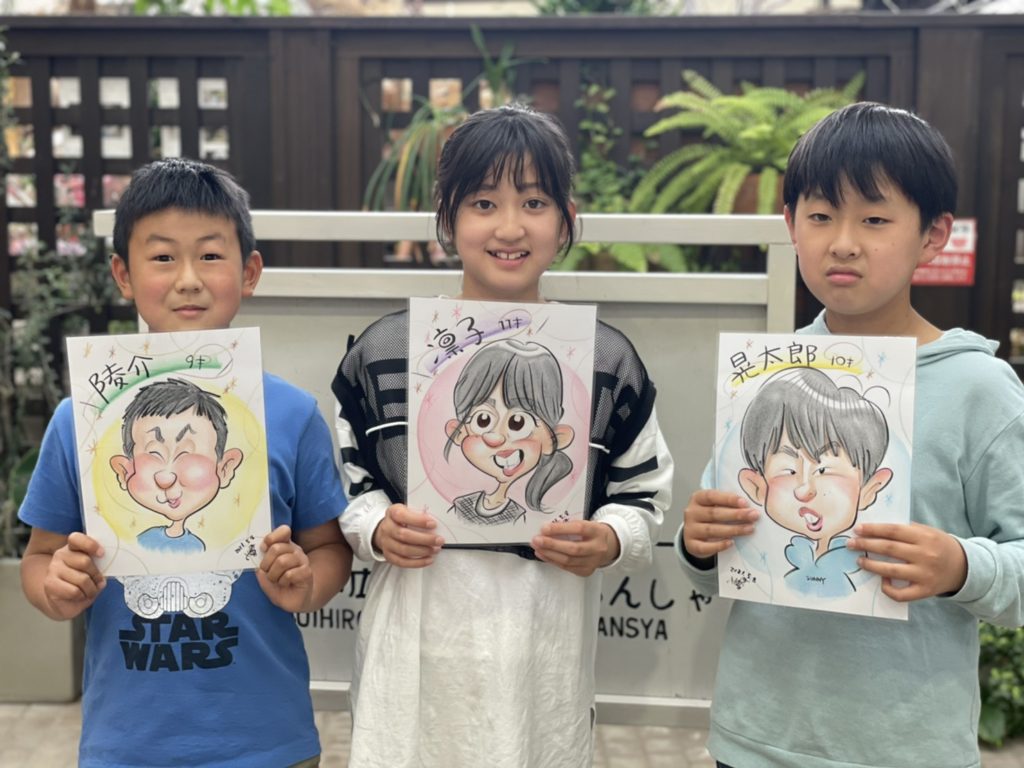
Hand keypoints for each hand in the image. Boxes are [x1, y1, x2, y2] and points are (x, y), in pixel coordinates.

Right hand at [43, 532, 105, 619]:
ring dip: (91, 589)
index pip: (77, 539)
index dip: (90, 545)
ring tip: (89, 591)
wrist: (64, 599)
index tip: (101, 554)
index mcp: (73, 547)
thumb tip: (102, 574)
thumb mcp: (93, 570)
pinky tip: (79, 596)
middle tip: (98, 582)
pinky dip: (82, 596)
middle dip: (96, 575)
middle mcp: (61, 555)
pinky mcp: (50, 584)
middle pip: (85, 562)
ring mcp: (53, 569)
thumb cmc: (83, 582)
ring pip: (82, 579)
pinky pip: (74, 591)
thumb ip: (99, 566)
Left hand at [257, 525, 313, 611]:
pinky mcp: (307, 572)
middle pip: (277, 548)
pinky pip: (290, 574)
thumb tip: (260, 554)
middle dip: (266, 564)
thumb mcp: (265, 573)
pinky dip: (283, 582)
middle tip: (267, 573)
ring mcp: (302, 560)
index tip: (263, 549)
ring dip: (274, 575)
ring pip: (282, 561)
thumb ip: (261, 562)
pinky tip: (286, 584)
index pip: (284, 531)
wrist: (294, 599)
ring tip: (276, 581)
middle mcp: (295, 550)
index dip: (271, 538)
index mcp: (285, 546)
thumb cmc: (278, 584)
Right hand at [372, 504, 442, 568]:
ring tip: (435, 549)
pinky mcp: (389, 556)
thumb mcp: (408, 511)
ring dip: (423, 551)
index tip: (433, 524)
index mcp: (392, 513)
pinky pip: (402, 562)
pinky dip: (417, 562)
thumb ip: (419, 514)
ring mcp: (386, 543)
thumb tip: (436, 525)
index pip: (402, 515)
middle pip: (404, 535)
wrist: (387, 529)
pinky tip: (429, 559)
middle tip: (439, 540)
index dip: (418, 520)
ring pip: (404, 550)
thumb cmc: (402, 519)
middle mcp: (387, 528)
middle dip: (424, 539)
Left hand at [531, 520, 619, 576]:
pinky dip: (553, 561)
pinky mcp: (586, 571)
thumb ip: (571, 526)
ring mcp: (593, 562)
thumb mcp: (587, 524)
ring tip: (537, 547)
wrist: (610, 546)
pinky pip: (567, 568)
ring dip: (549, 554)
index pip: (579, 529)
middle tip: (537, 540)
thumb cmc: (593, 533)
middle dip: (552, 544)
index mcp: (598, 531)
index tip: (545, 528)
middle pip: (573, 548)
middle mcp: (597, 548)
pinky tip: (544, 555)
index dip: (560, 529)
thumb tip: (548, 529)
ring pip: (568, 561)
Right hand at [682, 489, 758, 558]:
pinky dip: (719, 545)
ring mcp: (690, 529)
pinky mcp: (691, 545)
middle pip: (714, 513)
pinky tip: (731, 543)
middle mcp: (691, 513)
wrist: (696, 534)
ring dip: (733, 529)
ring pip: (712, 530)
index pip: (712, 496)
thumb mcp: (715, 505)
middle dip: (736, 515)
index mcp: (697, 498)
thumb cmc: (711, 516)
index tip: (745, 503)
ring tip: (750, 529)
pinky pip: (705, 547)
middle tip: (753, 516)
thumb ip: (728, 504)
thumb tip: (749, 507)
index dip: (728, 499)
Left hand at [847, 522, 967, 601]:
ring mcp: (924, 574)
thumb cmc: (940, 546)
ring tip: (860, 560)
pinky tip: (882, 581)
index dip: (873, 530)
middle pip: (889, 549)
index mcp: (925, 537)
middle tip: (850, 544)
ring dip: (871, 565)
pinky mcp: (925, 591)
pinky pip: (901, 594)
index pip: (893, 531)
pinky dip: (888, 589)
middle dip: (866, 545)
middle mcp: (925, 555)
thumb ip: (907, 529)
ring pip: (891, 570)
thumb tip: (877, 528)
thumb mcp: (928, 531)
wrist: (965, 567)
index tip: (857, 529)